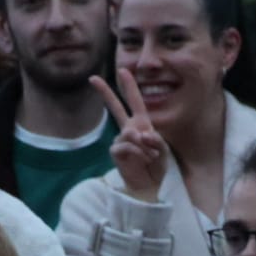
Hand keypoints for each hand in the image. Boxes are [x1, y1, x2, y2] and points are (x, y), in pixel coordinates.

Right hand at [94, 68, 167, 202]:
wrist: (150, 185)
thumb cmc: (157, 166)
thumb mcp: (162, 150)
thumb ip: (155, 139)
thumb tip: (138, 134)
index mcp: (142, 124)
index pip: (134, 102)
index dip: (129, 86)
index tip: (123, 70)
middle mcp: (129, 129)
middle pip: (115, 107)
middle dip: (105, 92)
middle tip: (93, 78)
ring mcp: (120, 140)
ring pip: (128, 133)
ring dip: (142, 145)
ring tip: (150, 157)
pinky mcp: (115, 152)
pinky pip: (124, 146)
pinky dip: (136, 152)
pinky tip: (142, 160)